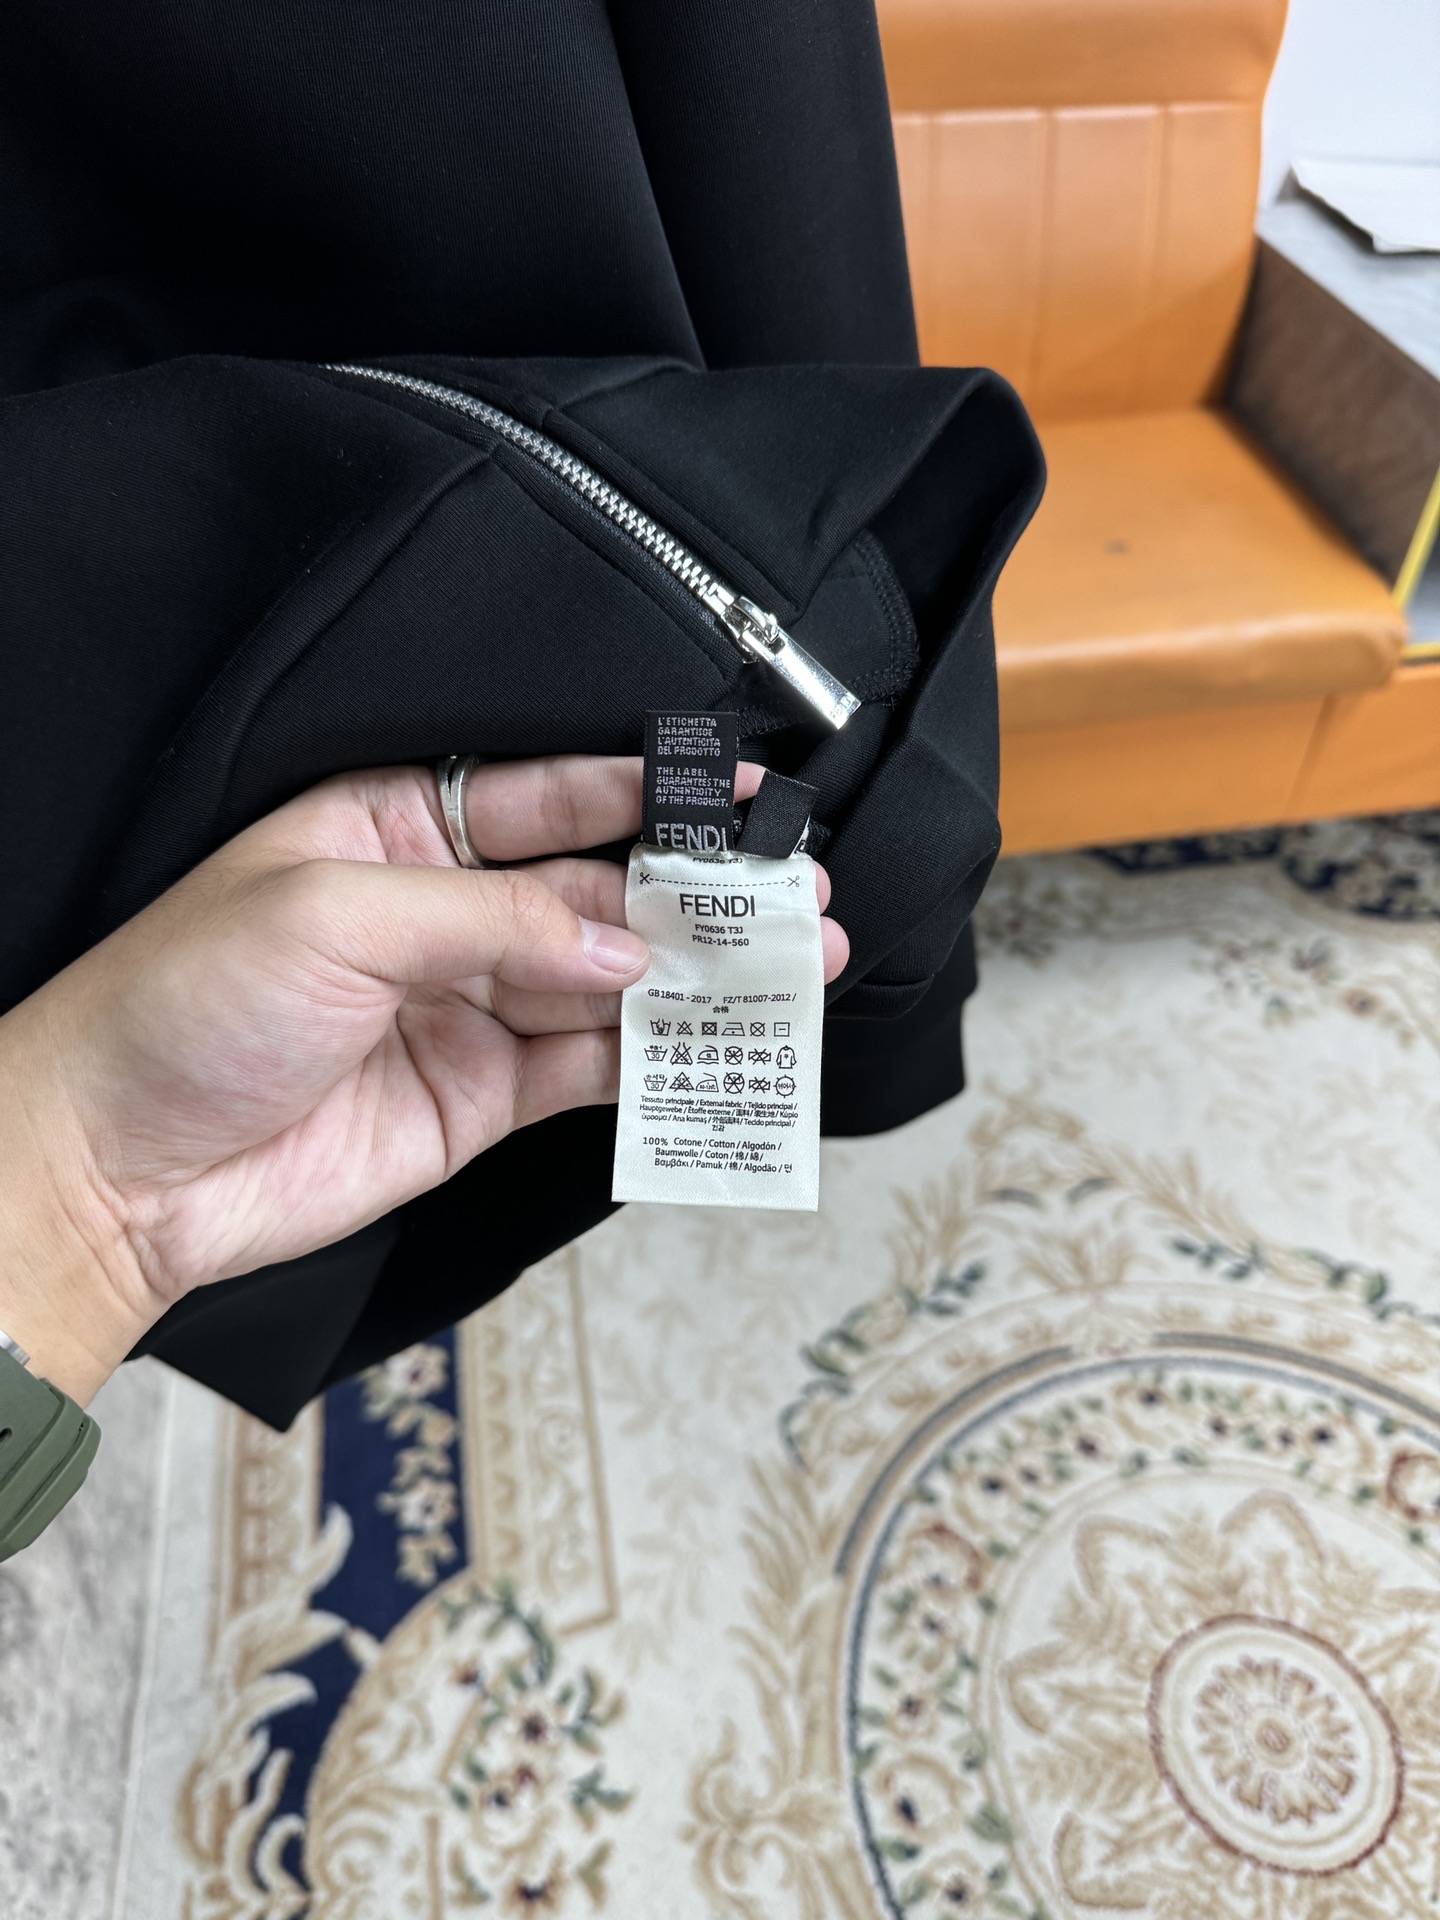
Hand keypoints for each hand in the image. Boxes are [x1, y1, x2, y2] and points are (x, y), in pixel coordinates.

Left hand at [0, 757, 847, 1401]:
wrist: (113, 1171)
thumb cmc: (179, 1008)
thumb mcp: (334, 918)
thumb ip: (495, 919)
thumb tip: (625, 937)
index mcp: (395, 829)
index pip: (546, 793)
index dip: (645, 789)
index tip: (739, 794)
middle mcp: (443, 912)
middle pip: (597, 890)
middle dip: (698, 895)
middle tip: (795, 898)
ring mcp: (466, 1007)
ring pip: (609, 982)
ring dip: (699, 979)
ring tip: (795, 969)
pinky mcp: (478, 1096)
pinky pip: (588, 1070)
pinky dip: (656, 1063)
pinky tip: (718, 1047)